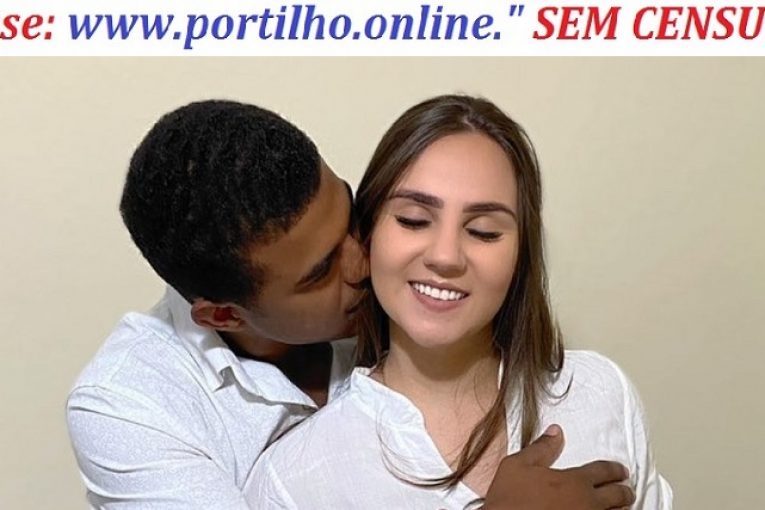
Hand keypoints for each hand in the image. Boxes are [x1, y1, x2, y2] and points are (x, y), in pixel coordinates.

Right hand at [482, 425, 635, 509]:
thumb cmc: (509, 499)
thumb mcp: (517, 465)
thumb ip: (541, 448)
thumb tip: (556, 431)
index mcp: (574, 481)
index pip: (603, 471)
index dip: (614, 469)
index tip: (620, 471)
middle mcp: (587, 503)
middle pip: (617, 495)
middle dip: (624, 491)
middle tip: (627, 489)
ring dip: (621, 509)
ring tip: (623, 508)